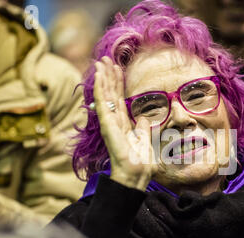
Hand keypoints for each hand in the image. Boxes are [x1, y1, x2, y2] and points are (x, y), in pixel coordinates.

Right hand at [93, 57, 156, 190]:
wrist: (135, 173)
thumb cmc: (140, 161)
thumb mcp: (144, 140)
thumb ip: (143, 129)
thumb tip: (144, 119)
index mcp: (122, 123)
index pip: (118, 98)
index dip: (117, 83)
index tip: (116, 68)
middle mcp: (114, 121)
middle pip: (110, 94)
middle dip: (108, 76)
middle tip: (106, 59)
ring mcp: (109, 122)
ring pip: (104, 95)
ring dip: (102, 77)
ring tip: (101, 62)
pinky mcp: (107, 124)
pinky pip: (102, 102)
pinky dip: (100, 87)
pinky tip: (98, 74)